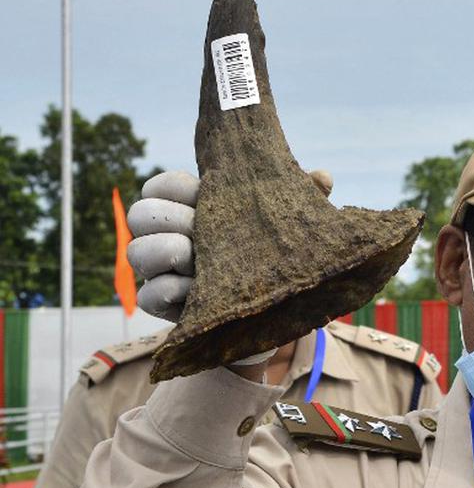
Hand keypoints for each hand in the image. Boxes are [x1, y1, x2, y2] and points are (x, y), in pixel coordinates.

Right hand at [127, 168, 333, 372]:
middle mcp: (170, 236)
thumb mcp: (291, 225)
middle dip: (169, 219)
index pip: (162, 184)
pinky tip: (197, 290)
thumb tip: (323, 177)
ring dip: (163, 251)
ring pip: (136, 252)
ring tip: (194, 257)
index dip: (176, 187)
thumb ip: (303, 198)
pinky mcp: (164, 305)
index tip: (203, 193)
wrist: (276, 311)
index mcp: (194, 208)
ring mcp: (162, 271)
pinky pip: (148, 295)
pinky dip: (170, 289)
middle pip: (140, 213)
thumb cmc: (278, 255)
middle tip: (199, 230)